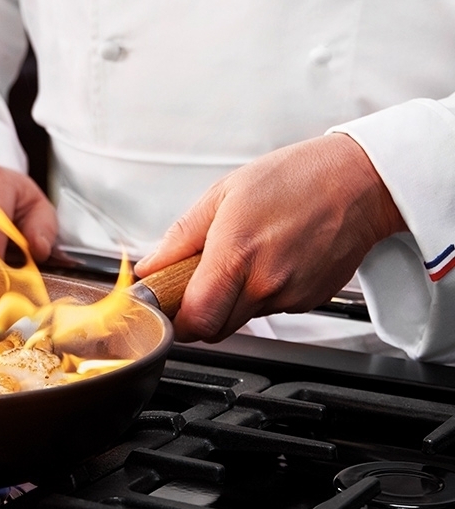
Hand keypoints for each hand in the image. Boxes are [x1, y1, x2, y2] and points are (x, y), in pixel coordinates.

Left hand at [133, 134, 405, 341]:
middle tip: (193, 282)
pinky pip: (270, 309)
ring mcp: (290, 296)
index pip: (195, 320)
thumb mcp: (221, 194)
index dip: (175, 320)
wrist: (357, 183)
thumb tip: (152, 267)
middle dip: (197, 313)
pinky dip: (258, 294)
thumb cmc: (294, 179)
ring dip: (229, 301)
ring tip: (239, 258)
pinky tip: (266, 260)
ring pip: (242, 320)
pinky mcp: (308, 301)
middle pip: (215, 329)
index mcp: (236, 255)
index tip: (166, 304)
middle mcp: (265, 284)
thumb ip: (180, 238)